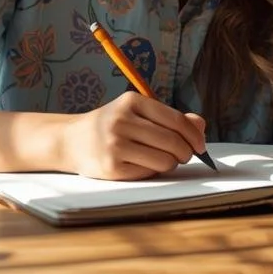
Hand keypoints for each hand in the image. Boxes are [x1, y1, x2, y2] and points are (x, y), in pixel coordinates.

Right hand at [58, 92, 207, 180]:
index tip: (200, 145)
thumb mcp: (137, 112)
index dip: (193, 135)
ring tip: (162, 159)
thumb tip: (200, 125)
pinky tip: (143, 164)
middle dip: (185, 152)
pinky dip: (153, 171)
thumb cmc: (112, 126)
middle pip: (173, 141)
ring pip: (164, 160)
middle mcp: (122, 120)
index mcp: (132, 101)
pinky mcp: (111, 167)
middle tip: (184, 155)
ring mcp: (115, 144)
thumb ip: (170, 117)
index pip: (175, 120)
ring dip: (170, 163)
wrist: (71, 141)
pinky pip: (149, 172)